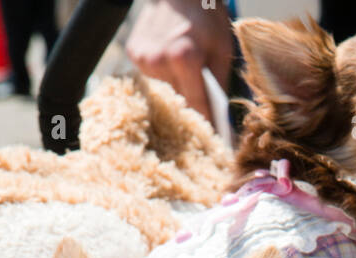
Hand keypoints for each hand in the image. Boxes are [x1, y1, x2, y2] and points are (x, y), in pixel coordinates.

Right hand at [126, 0, 232, 122]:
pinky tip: (170, 68)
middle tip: (202, 120)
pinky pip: (152, 79)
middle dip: (192, 111)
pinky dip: (163, 79)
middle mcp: (159, 61)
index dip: (208, 125)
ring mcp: (143, 59)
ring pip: (164, 93)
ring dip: (176, 94)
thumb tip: (219, 119)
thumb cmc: (205, 17)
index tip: (215, 141)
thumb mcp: (221, 49)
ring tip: (185, 86)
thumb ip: (219, 85)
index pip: (197, 106)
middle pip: (179, 103)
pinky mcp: (134, 55)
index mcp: (184, 58)